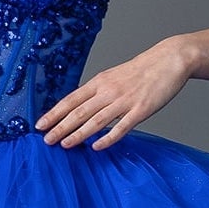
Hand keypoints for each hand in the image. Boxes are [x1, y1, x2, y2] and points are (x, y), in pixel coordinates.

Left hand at [34, 38, 191, 148]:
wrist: (169, 60)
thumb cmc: (141, 71)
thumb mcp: (113, 77)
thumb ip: (98, 92)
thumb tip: (80, 107)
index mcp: (100, 82)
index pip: (71, 100)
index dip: (54, 113)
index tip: (40, 125)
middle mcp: (108, 91)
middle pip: (79, 111)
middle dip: (60, 127)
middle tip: (46, 140)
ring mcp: (124, 101)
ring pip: (96, 120)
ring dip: (78, 134)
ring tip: (64, 145)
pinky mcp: (141, 110)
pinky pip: (121, 127)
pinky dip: (107, 138)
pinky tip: (96, 147)